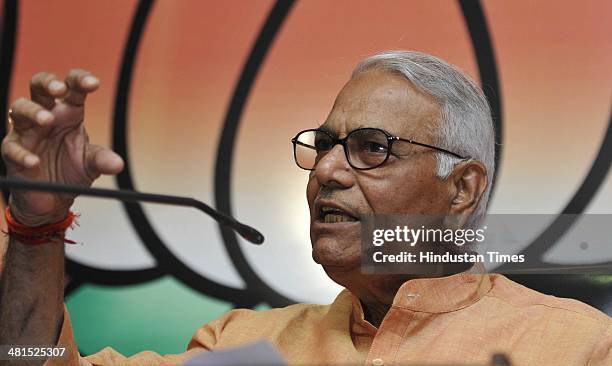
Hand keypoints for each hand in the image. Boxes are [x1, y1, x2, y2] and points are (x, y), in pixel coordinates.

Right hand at [1, 69, 123, 225]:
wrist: (52, 198)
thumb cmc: (70, 171)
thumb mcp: (91, 165)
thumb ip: (102, 160)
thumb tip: (117, 164)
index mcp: (68, 113)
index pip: (73, 88)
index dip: (80, 80)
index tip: (94, 83)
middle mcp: (46, 116)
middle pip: (39, 87)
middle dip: (48, 83)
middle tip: (60, 89)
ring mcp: (27, 132)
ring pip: (20, 109)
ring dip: (33, 112)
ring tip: (47, 120)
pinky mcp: (12, 152)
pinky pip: (12, 147)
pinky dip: (22, 153)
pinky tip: (34, 161)